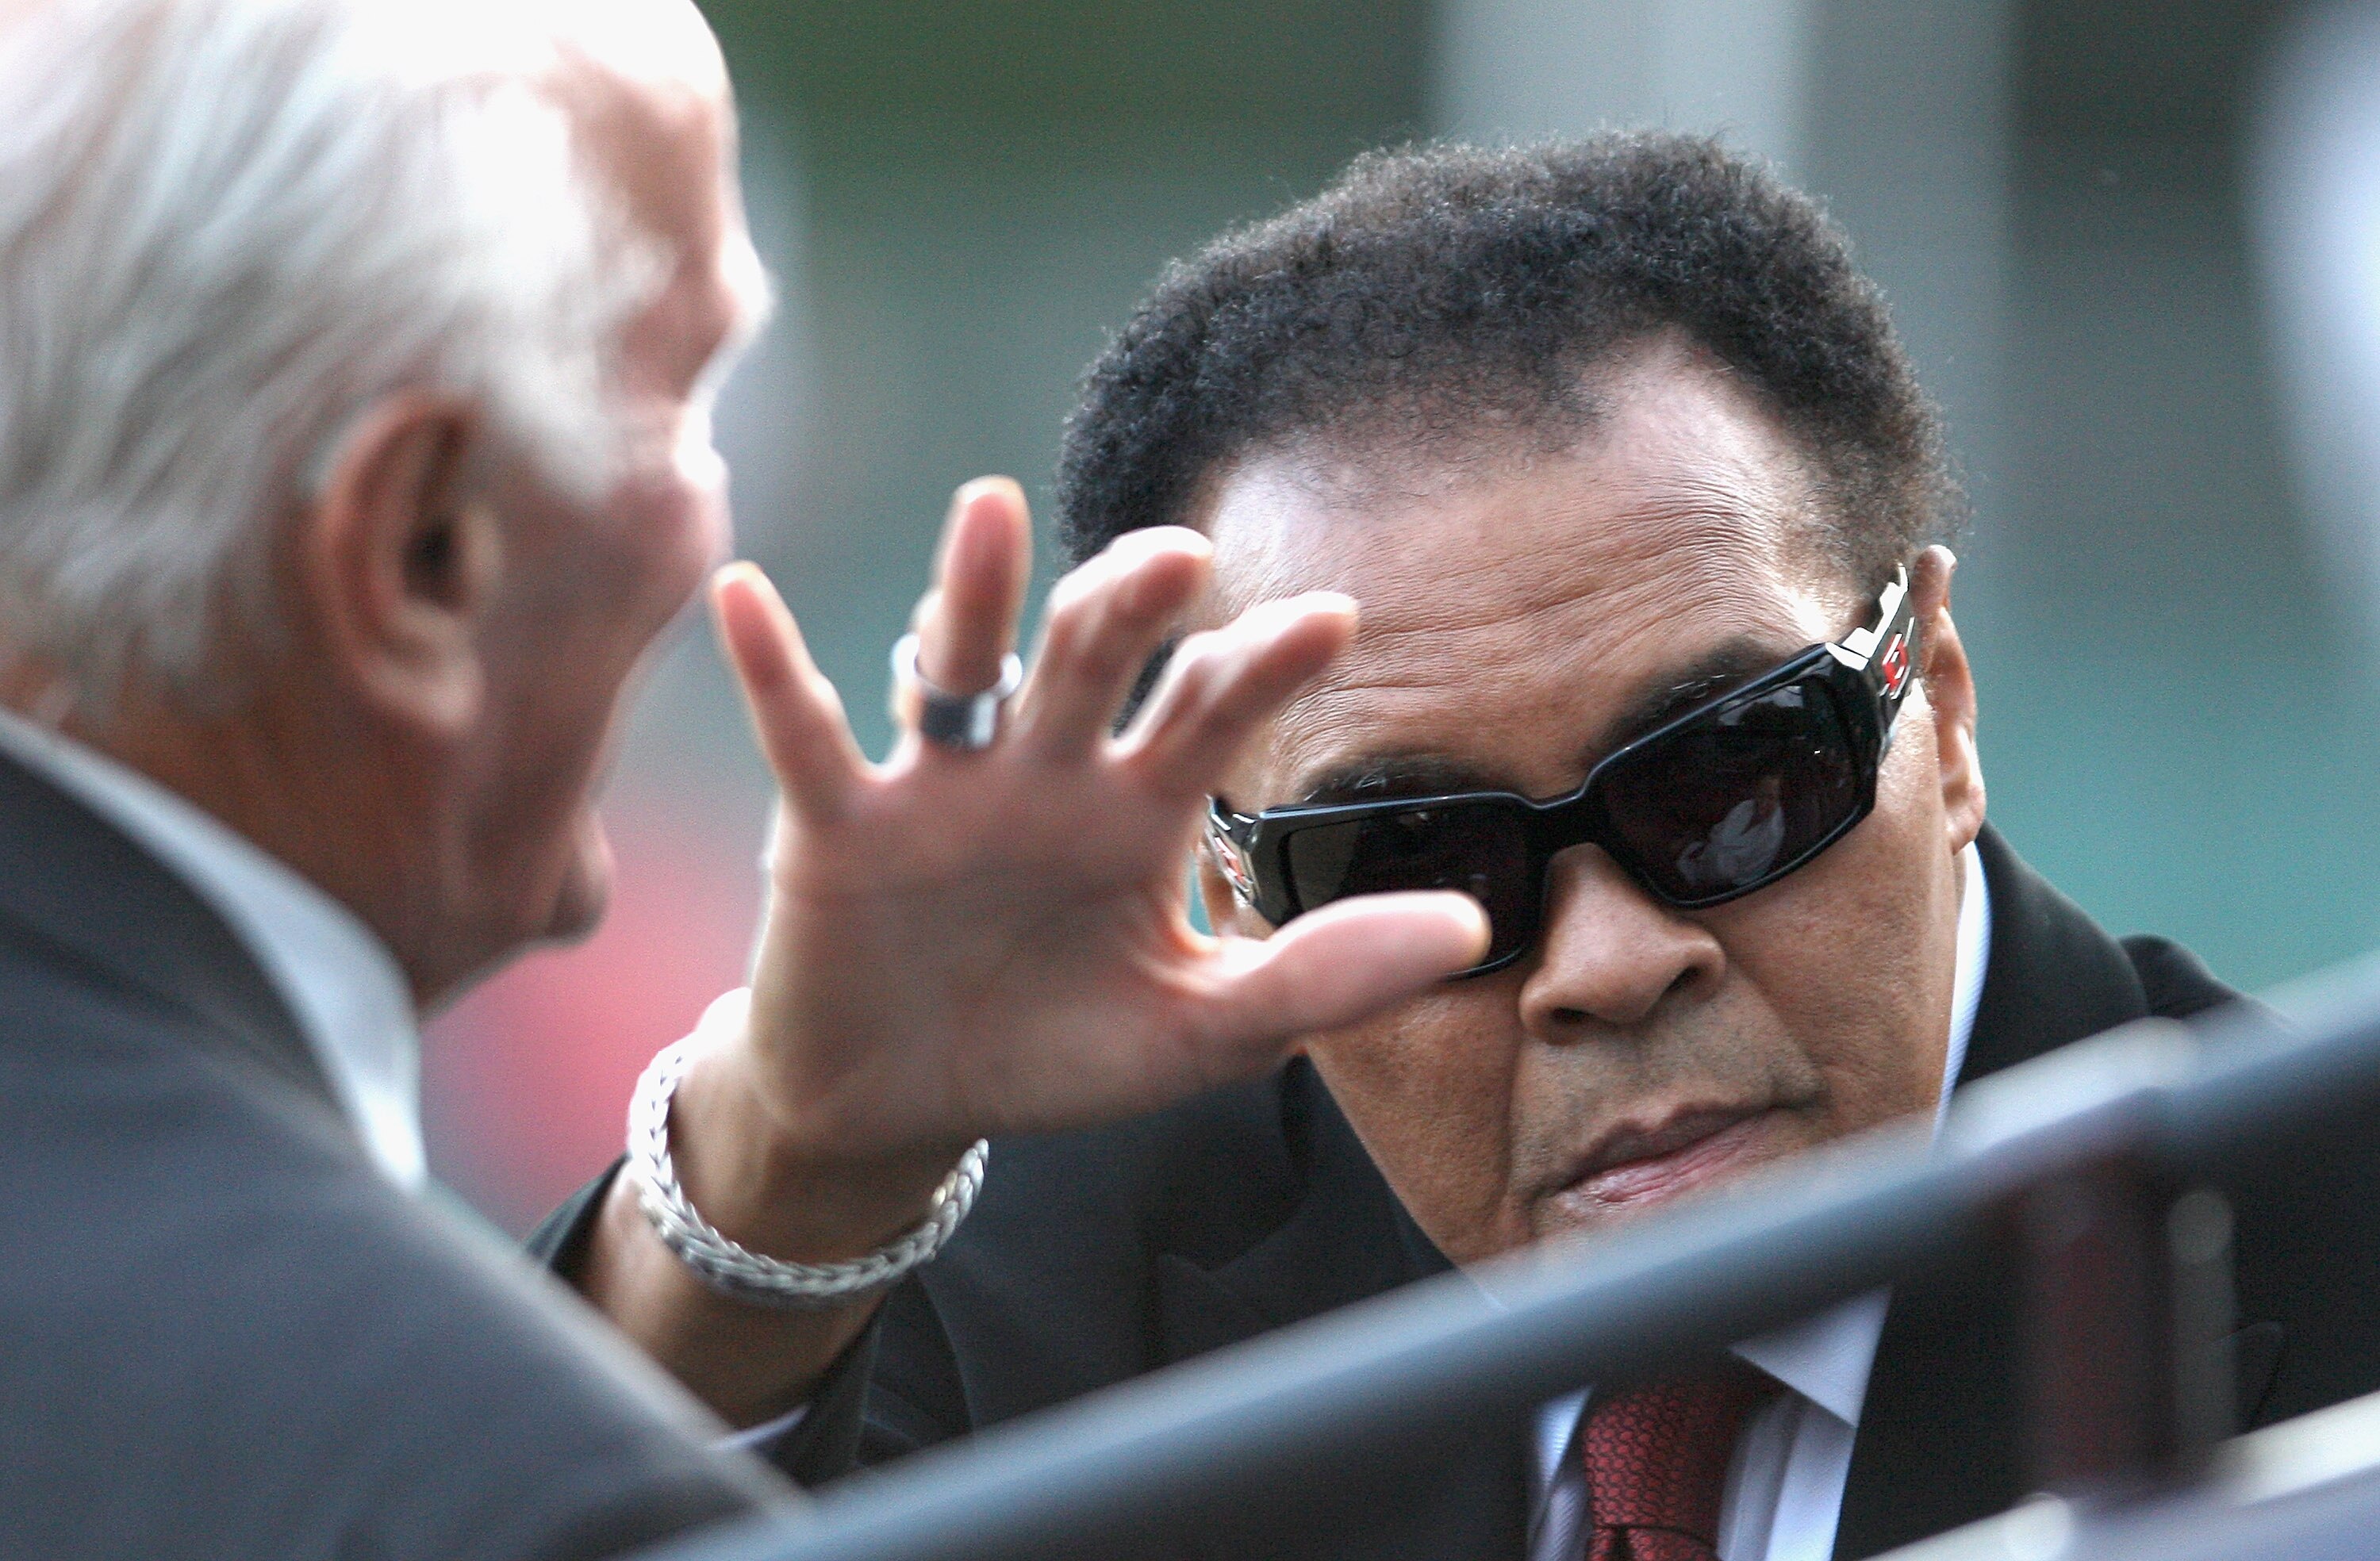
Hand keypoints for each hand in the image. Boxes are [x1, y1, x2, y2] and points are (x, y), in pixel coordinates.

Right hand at [684, 477, 1485, 1248]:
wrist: (906, 1107)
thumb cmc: (1057, 1051)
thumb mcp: (1200, 1030)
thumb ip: (1323, 979)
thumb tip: (1475, 931)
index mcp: (1138, 807)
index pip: (1208, 708)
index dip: (1262, 664)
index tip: (1332, 620)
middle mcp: (1046, 770)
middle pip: (1092, 658)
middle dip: (1129, 604)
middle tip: (1178, 559)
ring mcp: (939, 787)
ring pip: (961, 666)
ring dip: (974, 591)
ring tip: (991, 508)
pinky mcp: (838, 825)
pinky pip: (803, 735)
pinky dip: (773, 669)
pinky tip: (746, 596)